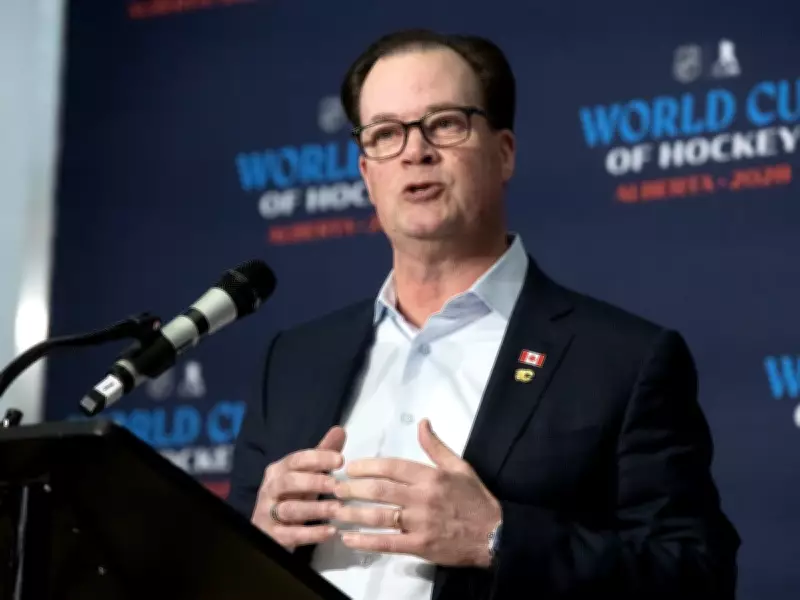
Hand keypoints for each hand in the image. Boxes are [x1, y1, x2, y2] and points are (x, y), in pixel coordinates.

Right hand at [251, 426, 345, 551]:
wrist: (269, 529)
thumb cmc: (291, 497)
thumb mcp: (306, 475)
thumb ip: (322, 454)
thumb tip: (340, 430)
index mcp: (278, 471)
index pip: (296, 460)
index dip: (318, 458)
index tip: (341, 460)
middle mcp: (270, 489)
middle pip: (289, 482)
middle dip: (314, 482)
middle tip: (338, 485)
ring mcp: (268, 513)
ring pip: (290, 509)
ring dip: (315, 509)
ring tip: (337, 509)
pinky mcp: (272, 536)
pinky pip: (291, 535)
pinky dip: (311, 534)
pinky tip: (330, 532)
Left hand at [333, 419, 501, 567]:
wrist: (494, 534)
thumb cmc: (475, 499)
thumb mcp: (459, 466)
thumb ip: (435, 446)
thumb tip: (422, 422)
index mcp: (430, 476)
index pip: (391, 467)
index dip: (367, 466)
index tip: (350, 467)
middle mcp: (422, 498)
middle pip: (379, 491)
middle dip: (352, 488)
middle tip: (333, 487)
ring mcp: (419, 524)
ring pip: (379, 517)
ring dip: (352, 513)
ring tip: (334, 510)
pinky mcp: (419, 546)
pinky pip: (387, 543)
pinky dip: (365, 541)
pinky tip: (348, 539)